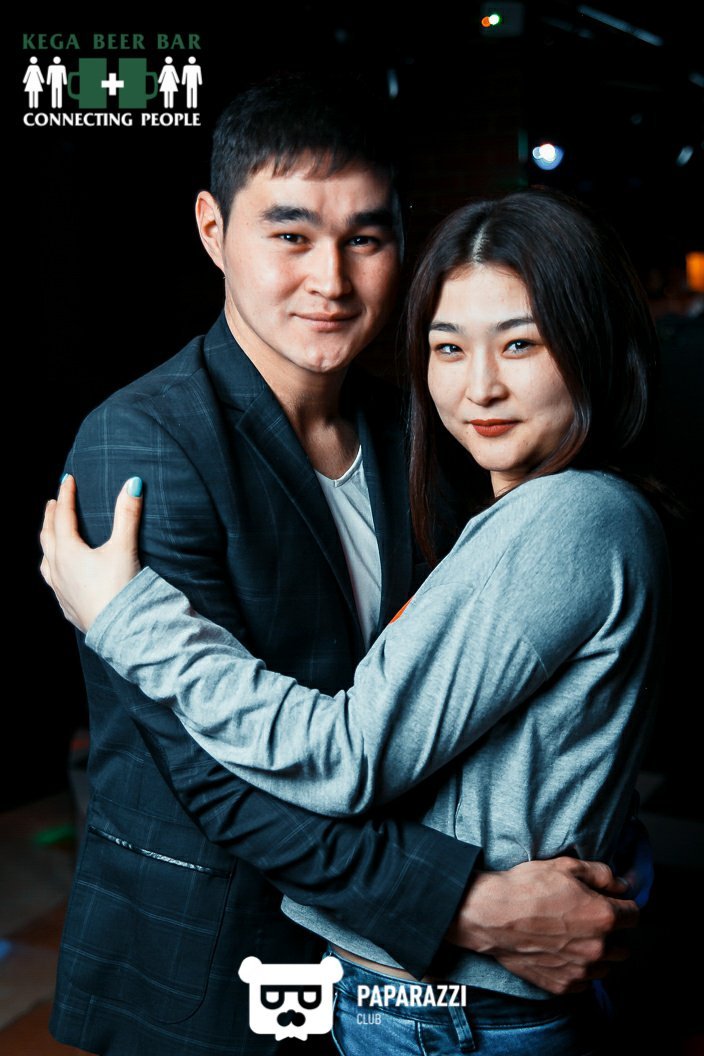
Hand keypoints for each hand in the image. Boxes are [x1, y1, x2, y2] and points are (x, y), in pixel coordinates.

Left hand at [40, 474, 142, 631]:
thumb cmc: (119, 588)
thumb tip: (133, 483)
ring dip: (48, 544)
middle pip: (48, 537)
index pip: (63, 516)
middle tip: (53, 503)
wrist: (119, 631)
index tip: (67, 479)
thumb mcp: (124, 547)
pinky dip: (53, 570)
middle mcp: (58, 569)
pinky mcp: (68, 607)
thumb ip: (128, 514)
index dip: (66, 495)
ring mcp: (60, 590)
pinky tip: (61, 576)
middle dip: (51, 517)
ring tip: (50, 536)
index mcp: (68, 552)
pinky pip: (54, 583)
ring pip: (46, 562)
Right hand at [447, 857, 637, 994]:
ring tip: (574, 937)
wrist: (492, 915)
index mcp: (604, 917)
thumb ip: (602, 874)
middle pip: (624, 946)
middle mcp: (598, 948)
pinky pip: (584, 982)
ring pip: (606, 967)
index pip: (634, 915)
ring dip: (598, 953)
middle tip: (590, 918)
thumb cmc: (528, 887)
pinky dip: (578, 969)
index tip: (612, 902)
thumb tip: (621, 884)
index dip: (623, 905)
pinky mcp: (563, 985)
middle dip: (613, 932)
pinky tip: (561, 951)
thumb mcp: (566, 866)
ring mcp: (581, 971)